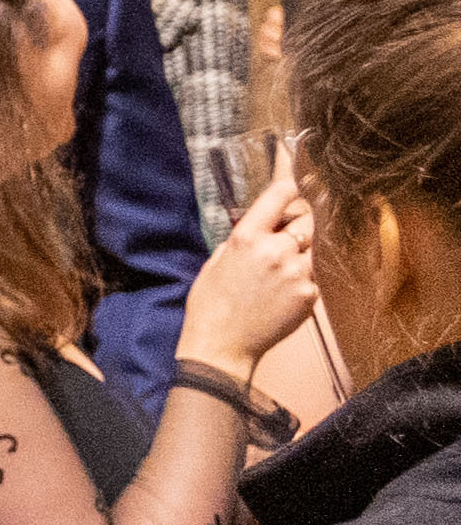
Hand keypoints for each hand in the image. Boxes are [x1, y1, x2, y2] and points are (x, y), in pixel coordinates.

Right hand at [188, 153, 326, 375]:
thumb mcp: (217, 259)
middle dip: (302, 222)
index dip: (291, 185)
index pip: (280, 196)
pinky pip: (312, 277)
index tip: (298, 181)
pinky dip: (302, 280)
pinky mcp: (309, 295)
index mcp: (247, 236)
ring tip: (279, 272)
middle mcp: (275, 250)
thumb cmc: (211, 302)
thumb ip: (243, 239)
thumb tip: (263, 224)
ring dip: (301, 254)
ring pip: (312, 250)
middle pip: (308, 220)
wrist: (222, 343)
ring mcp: (296, 273)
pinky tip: (281, 294)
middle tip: (292, 230)